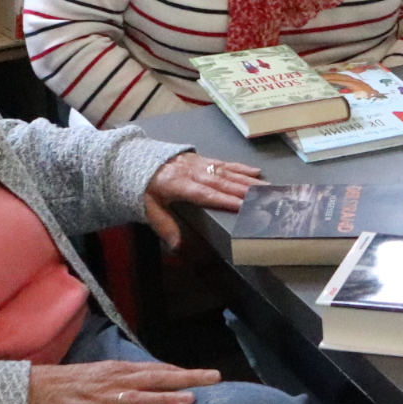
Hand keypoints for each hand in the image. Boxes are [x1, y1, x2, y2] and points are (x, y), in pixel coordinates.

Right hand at [26, 359, 220, 403]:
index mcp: (115, 371)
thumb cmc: (59, 388)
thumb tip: (143, 385)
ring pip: (138, 399)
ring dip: (164, 399)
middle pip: (156, 377)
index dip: (181, 372)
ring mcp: (99, 401)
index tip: (207, 374)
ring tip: (191, 402)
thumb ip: (118, 381)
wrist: (23, 395)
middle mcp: (111, 382)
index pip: (155, 370)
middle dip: (187, 377)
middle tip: (215, 377)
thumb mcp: (93, 377)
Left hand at [143, 151, 261, 248]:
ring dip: (248, 180)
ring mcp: (199, 164)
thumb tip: (177, 245)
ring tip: (265, 187)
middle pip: (221, 182)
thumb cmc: (144, 186)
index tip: (242, 206)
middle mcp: (192, 172)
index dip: (224, 200)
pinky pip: (224, 164)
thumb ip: (164, 225)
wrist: (137, 158)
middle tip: (264, 196)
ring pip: (226, 172)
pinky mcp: (203, 160)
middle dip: (244, 190)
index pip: (205, 194)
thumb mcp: (148, 207)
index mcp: (178, 184)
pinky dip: (241, 168)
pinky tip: (255, 172)